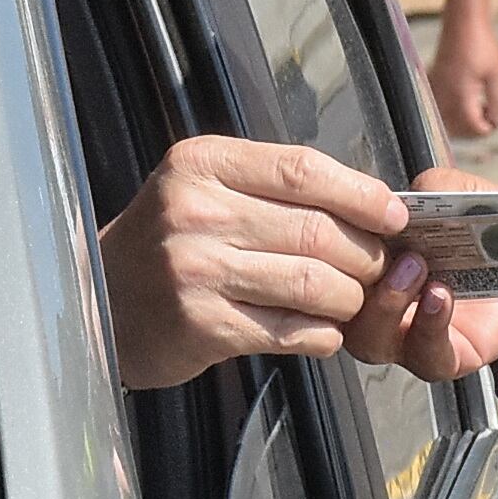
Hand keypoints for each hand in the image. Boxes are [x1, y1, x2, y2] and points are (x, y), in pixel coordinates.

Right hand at [101, 138, 408, 391]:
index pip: (303, 170)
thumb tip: (369, 203)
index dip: (361, 194)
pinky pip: (292, 331)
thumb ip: (271, 186)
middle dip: (366, 256)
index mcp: (202, 163)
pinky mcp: (203, 325)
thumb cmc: (170, 241)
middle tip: (380, 269)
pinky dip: (322, 335)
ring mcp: (197, 270)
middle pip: (318, 231)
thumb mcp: (203, 187)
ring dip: (349, 300)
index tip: (395, 215)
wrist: (102, 300)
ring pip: (314, 284)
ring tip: (351, 302)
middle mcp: (196, 212)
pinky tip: (321, 332)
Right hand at [343, 168, 497, 384]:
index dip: (331, 239)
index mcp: (372, 260)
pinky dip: (428, 325)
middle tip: (386, 247)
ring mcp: (406, 336)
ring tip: (416, 269)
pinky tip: (440, 296)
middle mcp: (378, 302)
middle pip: (333, 304)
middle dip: (349, 275)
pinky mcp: (443, 358)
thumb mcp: (460, 193)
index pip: (329, 257)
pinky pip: (423, 355)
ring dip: (385, 304)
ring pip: (368, 338)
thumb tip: (401, 195)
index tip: (353, 215)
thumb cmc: (492, 228)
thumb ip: (430, 188)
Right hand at [428, 14, 497, 138]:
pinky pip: (439, 106)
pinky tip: (464, 98)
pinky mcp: (433, 81)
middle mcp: (444, 98)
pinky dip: (451, 109)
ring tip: (478, 106)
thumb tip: (497, 121)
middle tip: (490, 112)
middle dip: (475, 126)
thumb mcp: (496, 75)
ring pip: (446, 120)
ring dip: (462, 120)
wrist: (462, 22)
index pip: (474, 128)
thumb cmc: (482, 45)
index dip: (489, 127)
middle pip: (458, 130)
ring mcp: (436, 90)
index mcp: (461, 98)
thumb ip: (496, 102)